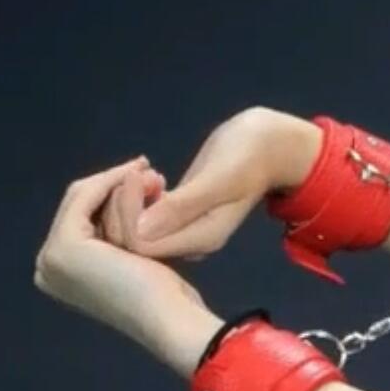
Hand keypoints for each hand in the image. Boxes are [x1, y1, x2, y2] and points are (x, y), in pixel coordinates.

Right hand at [34, 159, 219, 367]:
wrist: (168, 319)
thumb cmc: (162, 296)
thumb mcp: (130, 257)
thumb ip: (114, 235)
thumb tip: (119, 202)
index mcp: (55, 273)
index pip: (79, 218)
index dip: (111, 194)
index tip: (149, 179)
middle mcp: (45, 268)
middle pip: (76, 205)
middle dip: (114, 182)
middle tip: (152, 170)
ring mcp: (50, 258)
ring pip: (80, 197)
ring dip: (117, 180)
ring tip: (154, 176)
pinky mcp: (64, 246)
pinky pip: (86, 197)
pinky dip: (112, 181)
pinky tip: (140, 174)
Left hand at [126, 107, 323, 262]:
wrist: (268, 146)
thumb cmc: (247, 156)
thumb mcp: (219, 178)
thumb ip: (183, 206)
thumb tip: (141, 229)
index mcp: (202, 239)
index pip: (143, 244)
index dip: (127, 215)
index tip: (133, 177)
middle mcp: (190, 242)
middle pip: (134, 241)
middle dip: (122, 208)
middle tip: (133, 172)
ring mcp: (183, 231)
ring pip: (134, 230)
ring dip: (126, 201)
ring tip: (140, 171)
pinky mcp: (176, 216)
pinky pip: (141, 217)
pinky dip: (133, 197)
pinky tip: (146, 174)